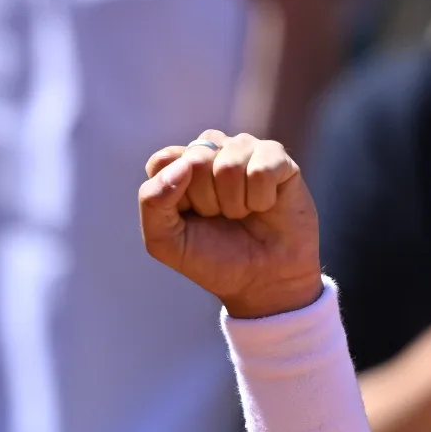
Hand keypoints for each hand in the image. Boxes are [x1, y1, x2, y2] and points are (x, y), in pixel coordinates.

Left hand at [141, 130, 322, 318]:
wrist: (262, 280)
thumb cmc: (213, 257)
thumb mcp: (165, 241)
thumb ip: (152, 202)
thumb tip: (183, 165)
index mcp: (178, 167)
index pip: (162, 161)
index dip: (173, 196)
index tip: (188, 217)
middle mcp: (211, 151)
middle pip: (195, 160)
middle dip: (206, 201)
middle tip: (219, 218)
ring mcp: (245, 150)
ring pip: (229, 164)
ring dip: (235, 202)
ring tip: (242, 214)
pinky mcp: (278, 158)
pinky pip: (261, 169)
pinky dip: (261, 199)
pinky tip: (264, 207)